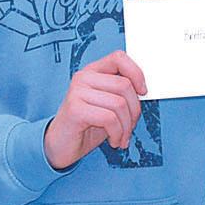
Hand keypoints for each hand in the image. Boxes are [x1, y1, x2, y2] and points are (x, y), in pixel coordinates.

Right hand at [44, 51, 146, 168]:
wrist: (60, 147)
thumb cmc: (87, 126)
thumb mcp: (108, 106)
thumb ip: (121, 94)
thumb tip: (144, 90)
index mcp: (93, 72)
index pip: (119, 58)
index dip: (136, 73)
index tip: (143, 92)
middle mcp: (83, 78)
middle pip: (125, 85)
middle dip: (134, 111)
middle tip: (130, 127)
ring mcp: (77, 92)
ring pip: (119, 104)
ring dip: (126, 127)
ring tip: (121, 137)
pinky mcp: (75, 109)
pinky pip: (109, 118)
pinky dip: (117, 134)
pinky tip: (113, 141)